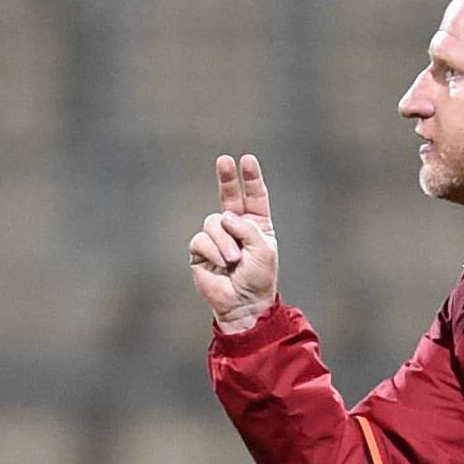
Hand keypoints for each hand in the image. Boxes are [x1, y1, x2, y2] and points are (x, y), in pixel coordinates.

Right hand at [188, 152, 282, 332]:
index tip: (247, 159)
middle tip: (224, 160)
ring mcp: (217, 238)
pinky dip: (213, 251)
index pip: (253, 196)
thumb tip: (224, 218)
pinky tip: (221, 264)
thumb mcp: (263, 249)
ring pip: (213, 221)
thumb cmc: (258, 278)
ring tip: (233, 260)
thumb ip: (247, 228)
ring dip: (224, 241)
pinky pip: (201, 239)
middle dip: (227, 178)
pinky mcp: (200, 251)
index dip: (250, 178)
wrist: (243, 303)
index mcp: (256, 224)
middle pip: (228, 196)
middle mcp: (235, 227)